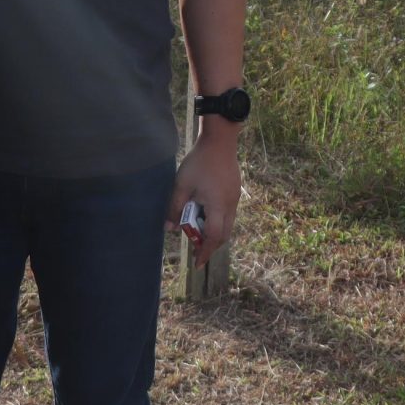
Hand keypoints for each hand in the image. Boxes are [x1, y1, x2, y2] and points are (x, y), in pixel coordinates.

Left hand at [166, 124, 241, 268]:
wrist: (220, 141)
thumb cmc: (199, 162)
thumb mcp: (182, 185)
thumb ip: (175, 207)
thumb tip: (169, 228)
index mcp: (217, 206)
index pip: (213, 237)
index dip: (205, 252)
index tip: (197, 264)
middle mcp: (230, 205)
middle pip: (223, 235)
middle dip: (210, 246)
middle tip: (196, 250)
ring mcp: (234, 198)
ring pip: (227, 225)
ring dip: (214, 232)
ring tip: (198, 230)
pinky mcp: (235, 191)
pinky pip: (228, 214)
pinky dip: (217, 220)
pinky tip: (205, 213)